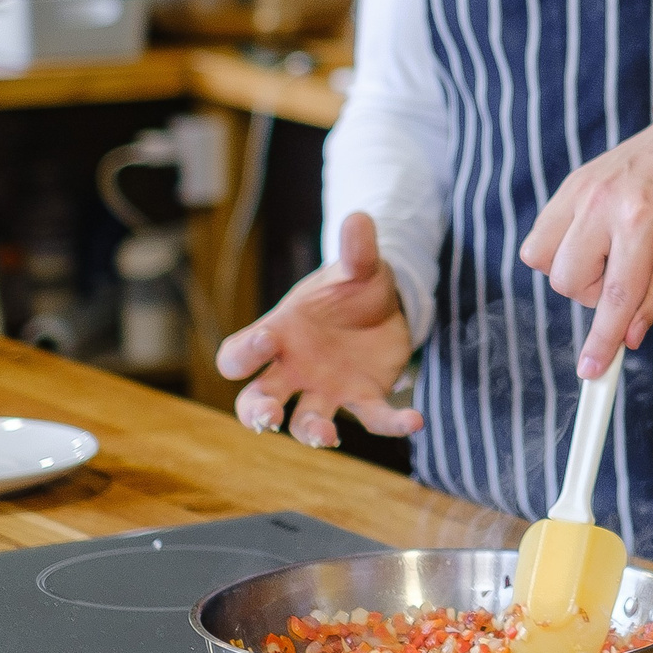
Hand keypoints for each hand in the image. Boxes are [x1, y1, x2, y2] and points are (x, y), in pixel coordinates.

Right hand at [216, 210, 422, 448]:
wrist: (383, 304)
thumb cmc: (349, 287)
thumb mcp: (356, 264)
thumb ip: (357, 248)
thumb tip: (359, 217)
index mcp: (278, 334)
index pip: (238, 354)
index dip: (242, 354)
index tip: (262, 343)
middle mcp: (293, 369)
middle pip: (257, 400)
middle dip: (257, 412)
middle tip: (267, 419)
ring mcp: (326, 389)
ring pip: (305, 421)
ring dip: (311, 431)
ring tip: (326, 434)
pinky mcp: (364, 398)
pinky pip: (374, 418)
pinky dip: (393, 423)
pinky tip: (415, 418)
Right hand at [520, 113, 652, 377]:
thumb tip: (630, 338)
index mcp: (642, 218)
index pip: (615, 296)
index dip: (602, 341)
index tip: (591, 372)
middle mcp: (602, 201)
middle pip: (569, 283)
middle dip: (598, 296)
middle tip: (634, 273)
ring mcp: (580, 189)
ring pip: (545, 262)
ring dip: (576, 273)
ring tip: (615, 254)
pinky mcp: (570, 184)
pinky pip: (541, 236)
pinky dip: (562, 250)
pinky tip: (598, 238)